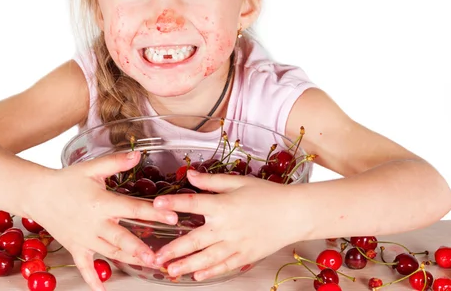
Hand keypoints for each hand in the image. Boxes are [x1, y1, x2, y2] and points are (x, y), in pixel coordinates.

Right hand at [28, 151, 177, 290]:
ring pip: (110, 253)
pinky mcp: (75, 247)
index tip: (173, 218)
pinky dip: (92, 279)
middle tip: (157, 258)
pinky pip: (84, 266)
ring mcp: (84, 238)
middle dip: (140, 249)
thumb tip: (139, 153)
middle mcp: (94, 224)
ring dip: (129, 260)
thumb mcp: (92, 168)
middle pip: (121, 238)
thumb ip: (116, 162)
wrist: (38, 194)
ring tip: (148, 265)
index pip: (132, 209)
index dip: (154, 213)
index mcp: (101, 203)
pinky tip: (103, 290)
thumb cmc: (67, 180)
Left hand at [152, 170, 301, 280]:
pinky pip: (224, 266)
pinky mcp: (246, 256)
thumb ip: (211, 181)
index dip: (173, 203)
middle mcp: (226, 227)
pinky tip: (197, 276)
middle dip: (173, 250)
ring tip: (170, 271)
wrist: (295, 213)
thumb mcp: (238, 182)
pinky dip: (210, 272)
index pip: (192, 204)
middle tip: (155, 257)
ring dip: (187, 265)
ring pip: (206, 258)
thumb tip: (189, 174)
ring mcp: (236, 244)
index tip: (155, 205)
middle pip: (194, 240)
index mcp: (223, 205)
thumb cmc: (267, 194)